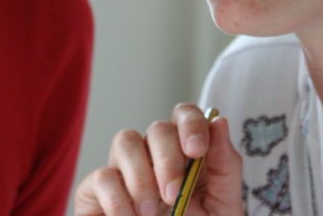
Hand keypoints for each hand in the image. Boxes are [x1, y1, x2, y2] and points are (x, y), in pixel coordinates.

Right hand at [74, 104, 242, 214]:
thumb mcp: (222, 208)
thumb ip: (226, 168)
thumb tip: (219, 121)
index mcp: (186, 156)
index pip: (185, 115)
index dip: (190, 123)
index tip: (196, 150)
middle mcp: (153, 156)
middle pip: (157, 128)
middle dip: (167, 159)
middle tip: (172, 195)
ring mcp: (124, 170)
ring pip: (125, 140)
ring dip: (140, 175)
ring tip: (148, 212)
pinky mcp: (96, 190)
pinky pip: (101, 176)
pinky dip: (117, 200)